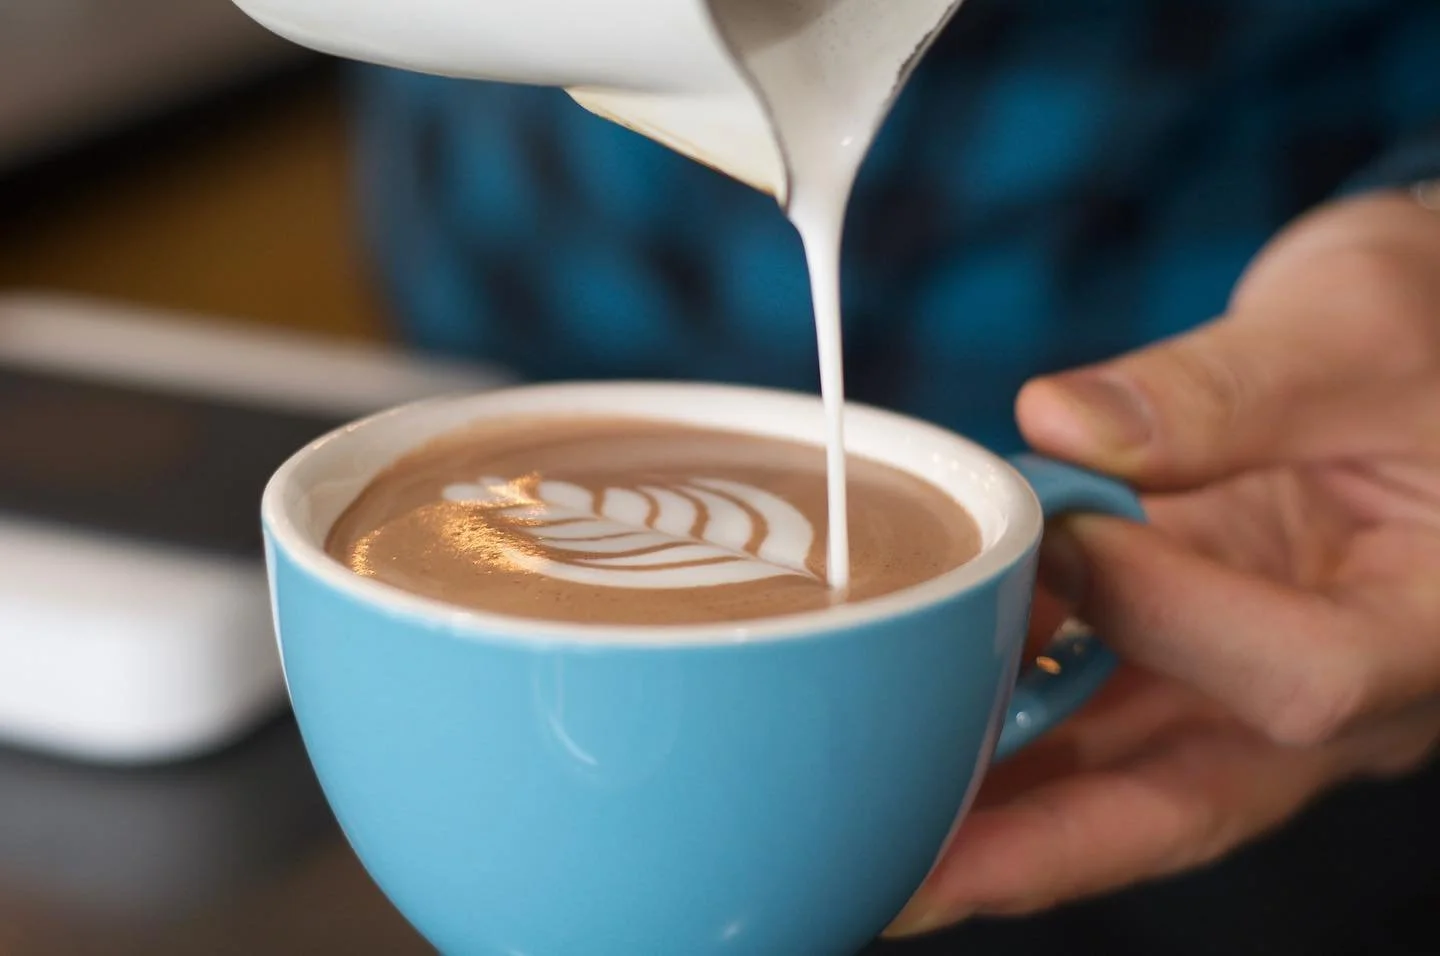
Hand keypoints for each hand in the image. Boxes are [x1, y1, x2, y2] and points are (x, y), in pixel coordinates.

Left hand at [886, 190, 1439, 935]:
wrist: (1430, 347)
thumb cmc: (1428, 326)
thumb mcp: (1354, 320)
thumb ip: (1223, 385)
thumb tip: (1060, 425)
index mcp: (1427, 619)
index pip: (1299, 669)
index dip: (1170, 616)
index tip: (1073, 535)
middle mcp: (1345, 684)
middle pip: (1187, 798)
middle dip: (1040, 845)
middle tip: (905, 879)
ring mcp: (1257, 677)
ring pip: (1127, 777)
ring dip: (1003, 807)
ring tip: (878, 824)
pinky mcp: (1196, 652)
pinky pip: (1100, 715)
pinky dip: (1011, 726)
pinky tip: (918, 730)